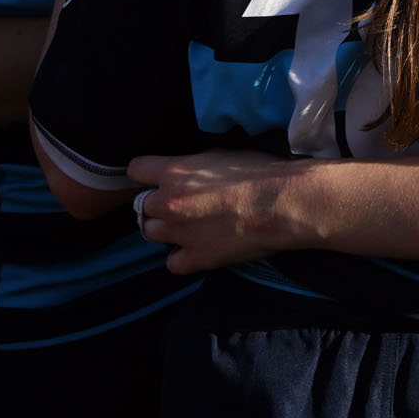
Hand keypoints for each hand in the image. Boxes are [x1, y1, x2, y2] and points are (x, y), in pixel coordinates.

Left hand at [130, 151, 312, 273]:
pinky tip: (199, 248)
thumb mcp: (221, 155)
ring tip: (189, 226)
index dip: (147, 173)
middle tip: (183, 203)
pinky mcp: (195, 258)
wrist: (282, 203)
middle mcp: (168, 203)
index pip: (136, 170)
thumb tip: (188, 172)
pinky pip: (172, 263)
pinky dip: (182, 256)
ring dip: (166, 228)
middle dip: (159, 204)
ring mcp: (179, 233)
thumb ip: (194, 165)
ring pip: (151, 233)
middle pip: (143, 206)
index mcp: (174, 172)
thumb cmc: (260, 172)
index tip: (159, 176)